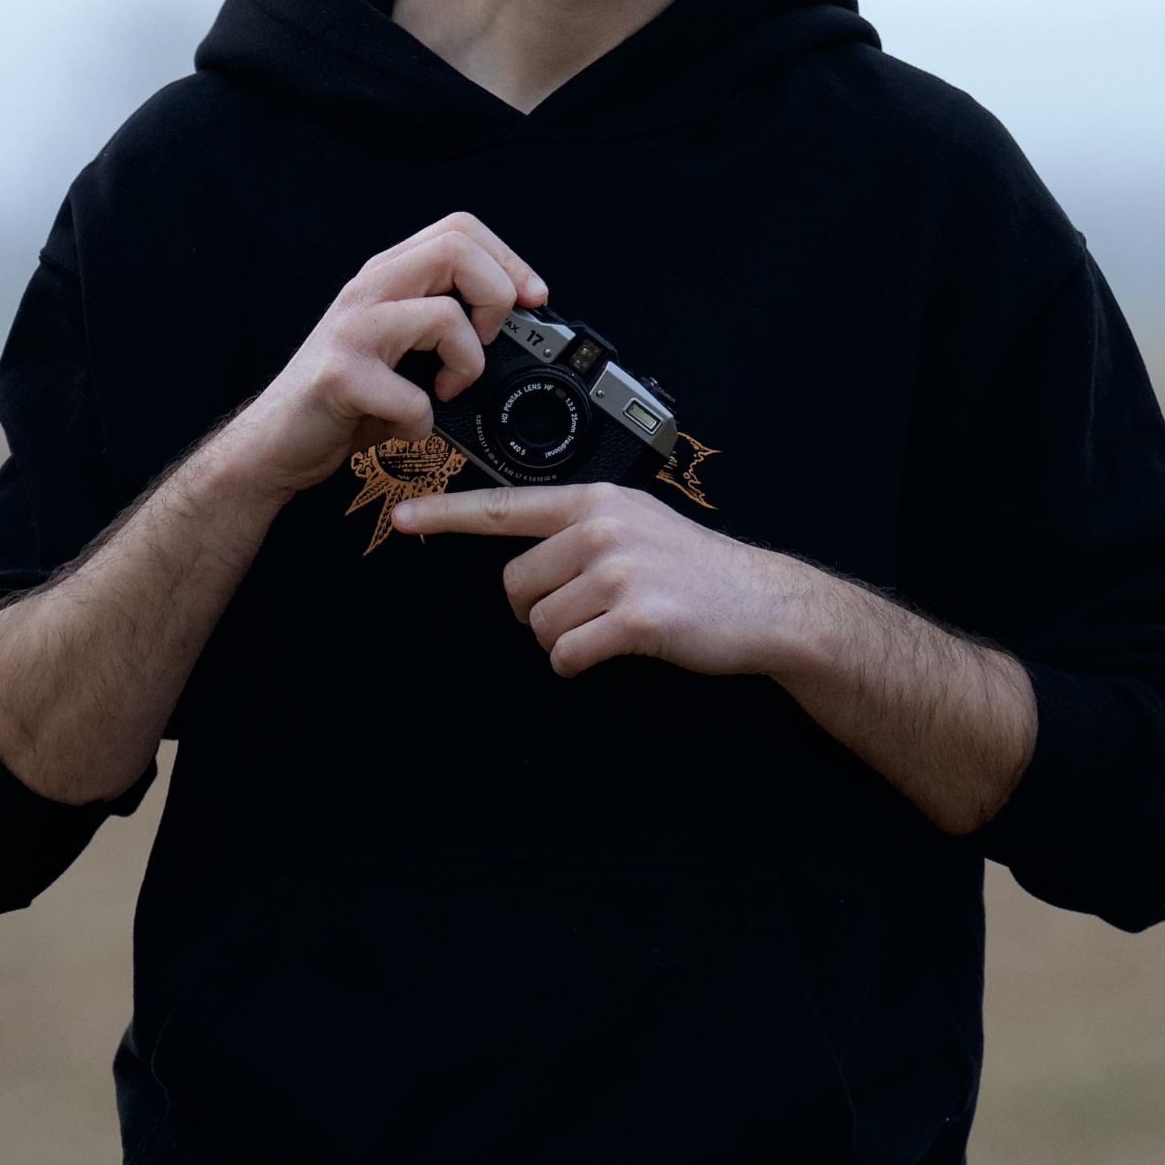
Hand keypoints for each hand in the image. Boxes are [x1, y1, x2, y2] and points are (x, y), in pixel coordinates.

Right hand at [215, 212, 545, 502]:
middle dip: (496, 299)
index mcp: (386, 276)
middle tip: (486, 344)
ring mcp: (351, 331)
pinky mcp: (341, 378)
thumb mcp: (397, 342)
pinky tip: (404, 428)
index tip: (533, 299)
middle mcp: (368, 291)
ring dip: (466, 366)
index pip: (460, 229)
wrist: (273, 443)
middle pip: (457, 250)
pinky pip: (415, 397)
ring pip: (445, 317)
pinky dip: (422, 424)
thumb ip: (442, 320)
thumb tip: (520, 323)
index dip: (509, 259)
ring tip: (444, 393)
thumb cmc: (345, 397)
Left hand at [391, 482, 814, 678]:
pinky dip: (582, 662)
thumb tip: (524, 553)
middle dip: (539, 609)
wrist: (762, 603)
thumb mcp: (636, 523)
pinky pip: (568, 653)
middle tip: (589, 609)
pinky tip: (618, 649)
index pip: (506, 506)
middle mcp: (601, 528)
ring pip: (540, 624)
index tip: (403, 516)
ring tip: (614, 624)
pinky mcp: (633, 616)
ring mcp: (619, 571)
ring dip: (567, 639)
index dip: (447, 514)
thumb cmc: (694, 568)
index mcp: (595, 501)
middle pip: (516, 584)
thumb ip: (581, 526)